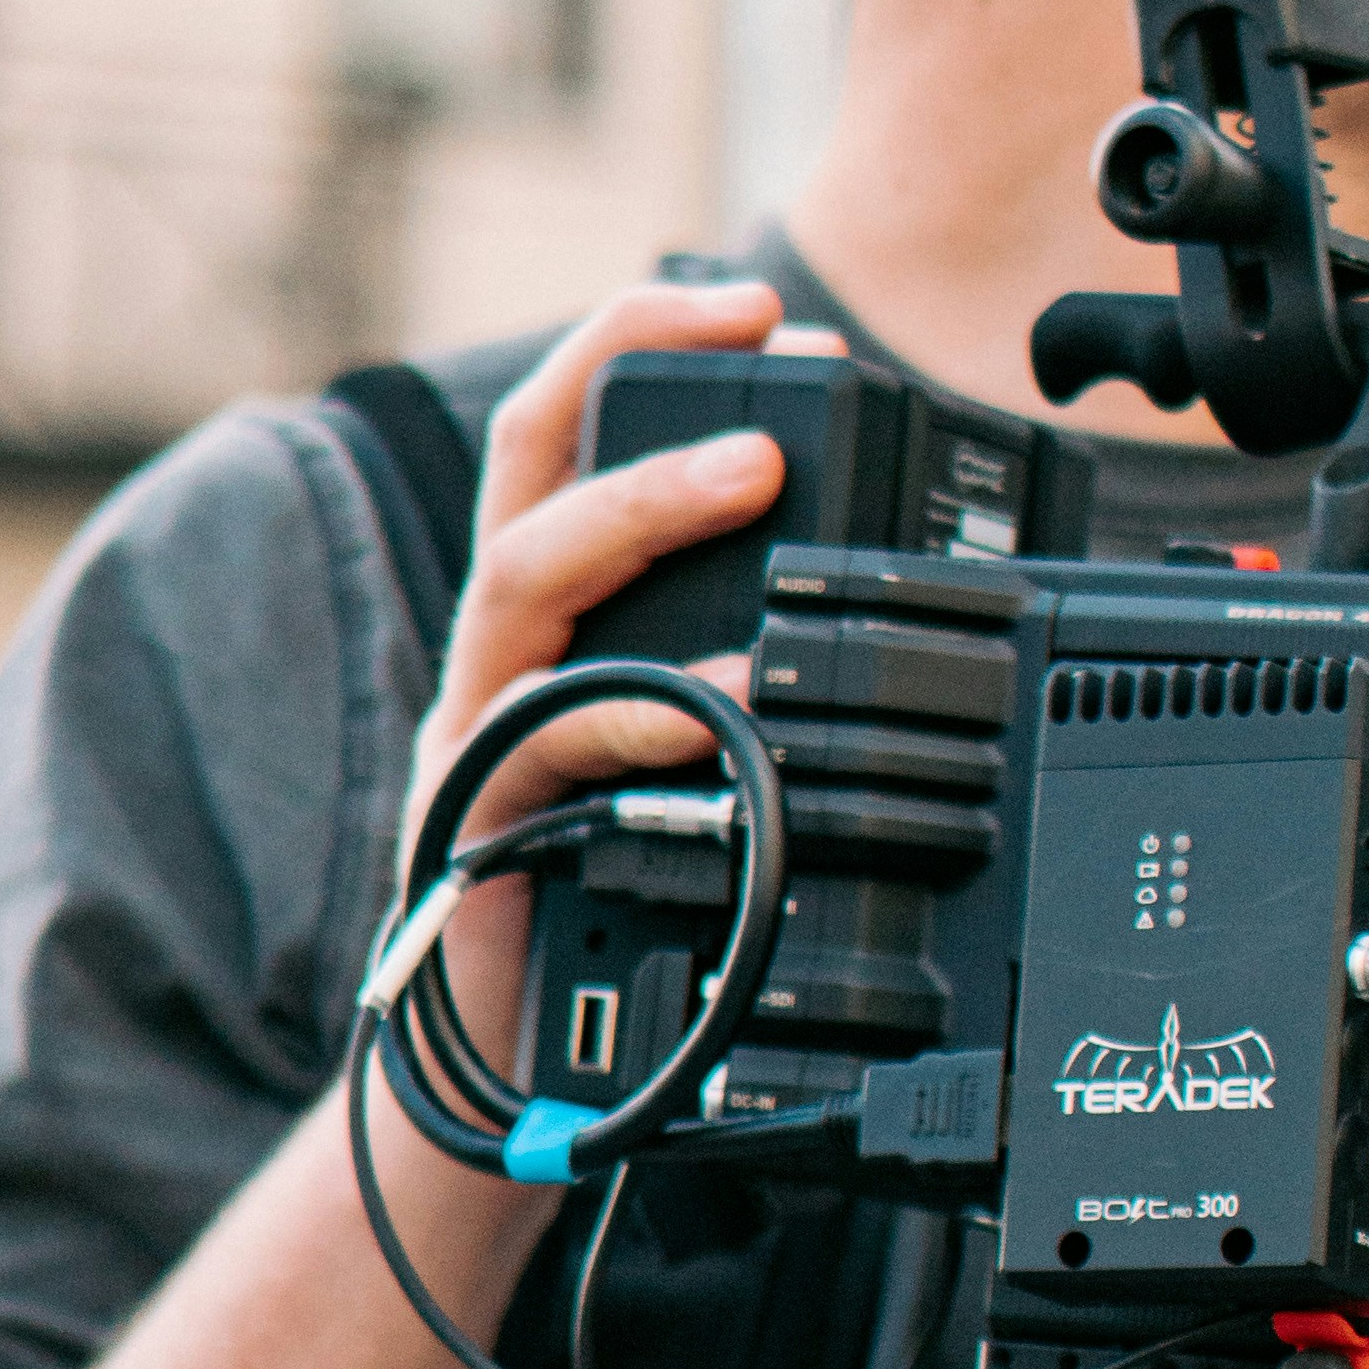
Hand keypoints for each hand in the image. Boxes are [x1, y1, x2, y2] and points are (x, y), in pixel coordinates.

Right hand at [400, 277, 791, 1091]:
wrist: (535, 1066)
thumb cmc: (626, 898)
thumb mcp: (698, 757)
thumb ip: (749, 667)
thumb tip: (889, 596)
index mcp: (552, 618)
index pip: (569, 433)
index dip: (644, 344)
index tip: (761, 302)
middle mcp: (502, 652)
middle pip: (526, 463)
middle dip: (630, 375)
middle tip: (764, 349)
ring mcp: (480, 730)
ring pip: (526, 573)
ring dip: (642, 507)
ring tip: (756, 478)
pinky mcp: (481, 822)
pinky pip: (553, 738)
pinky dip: (646, 708)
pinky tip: (724, 701)